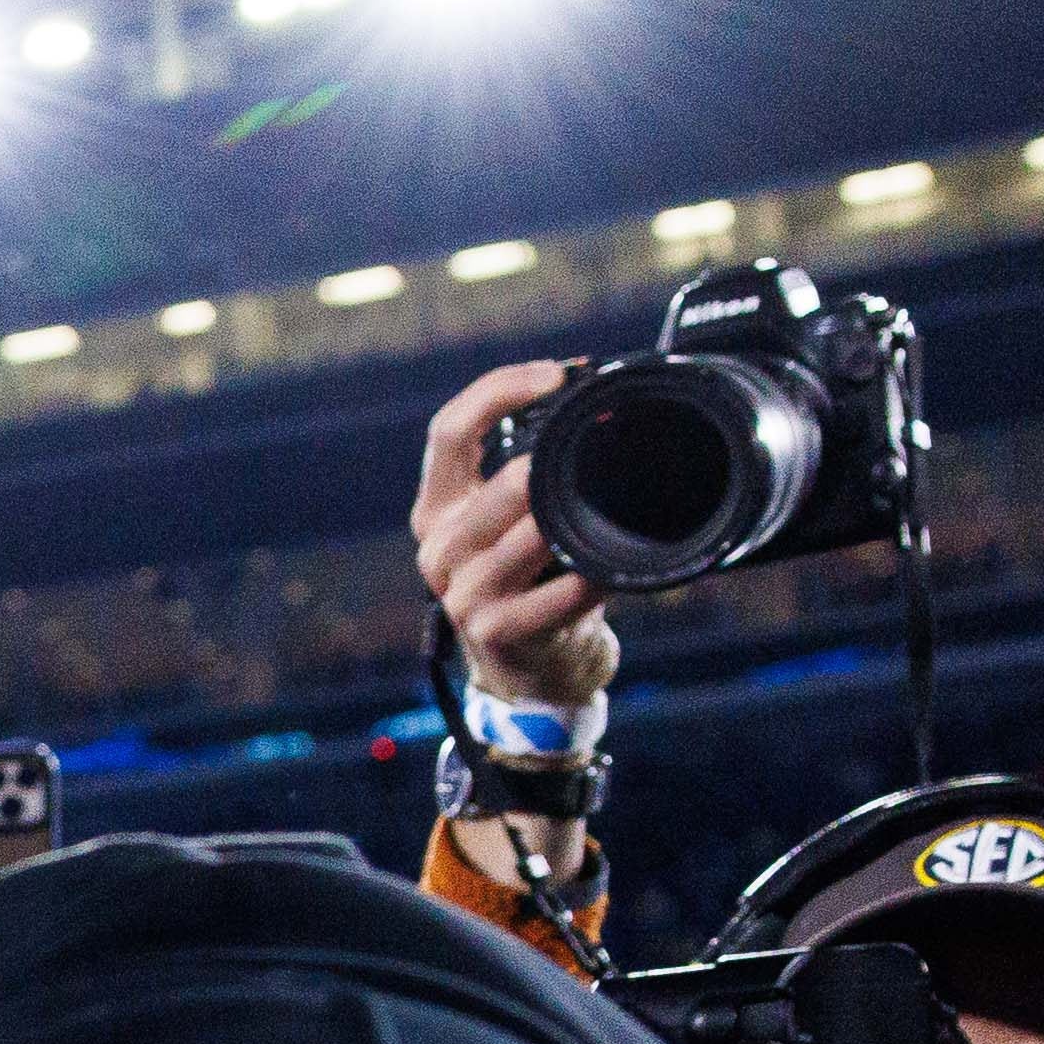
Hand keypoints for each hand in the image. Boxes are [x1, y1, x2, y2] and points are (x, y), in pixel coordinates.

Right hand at [412, 363, 615, 718]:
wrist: (530, 669)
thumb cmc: (532, 581)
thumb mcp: (511, 523)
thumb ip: (524, 471)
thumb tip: (591, 401)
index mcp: (437, 508)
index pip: (449, 430)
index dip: (501, 390)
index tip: (559, 375)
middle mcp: (439, 547)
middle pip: (504, 482)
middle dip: (559, 468)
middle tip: (601, 458)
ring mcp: (463, 593)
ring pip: (531, 533)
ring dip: (578, 522)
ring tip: (605, 517)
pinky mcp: (495, 631)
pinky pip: (556, 593)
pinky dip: (588, 578)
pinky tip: (605, 570)